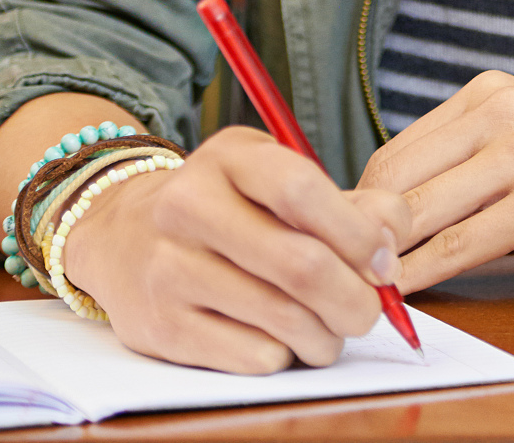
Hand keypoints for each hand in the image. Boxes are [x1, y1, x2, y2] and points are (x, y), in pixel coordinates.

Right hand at [59, 125, 410, 373]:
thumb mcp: (277, 180)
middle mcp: (189, 206)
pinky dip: (287, 354)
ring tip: (332, 329)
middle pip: (300, 264)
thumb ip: (347, 203)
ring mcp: (170, 269)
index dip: (356, 232)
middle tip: (368, 310)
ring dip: (328, 335)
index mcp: (229, 158)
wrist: (122, 237)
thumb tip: (391, 241)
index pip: (300, 190)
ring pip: (283, 319)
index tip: (384, 260)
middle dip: (355, 299)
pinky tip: (282, 338)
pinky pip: (254, 355)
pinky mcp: (162, 327)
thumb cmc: (226, 209)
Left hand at [358, 70, 513, 290]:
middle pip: (394, 181)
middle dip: (359, 236)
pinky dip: (421, 278)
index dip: (358, 207)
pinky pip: (458, 248)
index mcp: (493, 92)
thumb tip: (381, 215)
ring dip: (381, 261)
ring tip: (360, 293)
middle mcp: (505, 110)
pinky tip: (406, 297)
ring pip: (418, 214)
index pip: (393, 152)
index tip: (341, 248)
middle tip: (337, 279)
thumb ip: (465, 170)